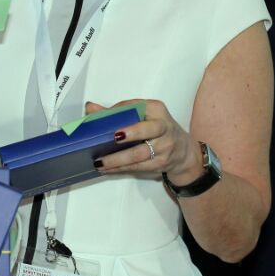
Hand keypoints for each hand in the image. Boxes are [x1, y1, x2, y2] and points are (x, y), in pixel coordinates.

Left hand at [85, 100, 200, 180]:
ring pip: (139, 153)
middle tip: (113, 137)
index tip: (103, 117)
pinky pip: (138, 166)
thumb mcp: (143, 116)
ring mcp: (164, 147)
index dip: (119, 111)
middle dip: (131, 133)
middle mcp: (163, 127)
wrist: (183, 152)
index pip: (136, 106)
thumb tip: (90, 108)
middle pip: (147, 130)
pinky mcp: (160, 163)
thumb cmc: (157, 130)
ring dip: (117, 159)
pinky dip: (121, 168)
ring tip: (100, 161)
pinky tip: (107, 169)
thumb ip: (117, 112)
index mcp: (156, 109)